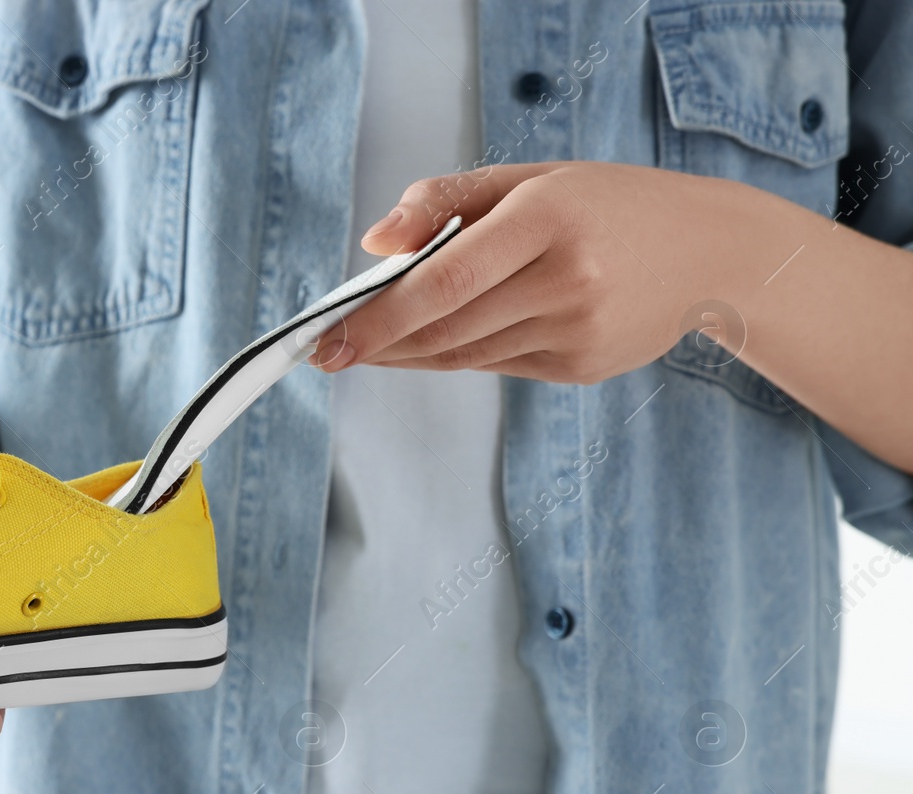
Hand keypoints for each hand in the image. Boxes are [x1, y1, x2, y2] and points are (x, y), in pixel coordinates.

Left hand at [312, 162, 777, 383]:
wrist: (712, 254)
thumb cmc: (607, 206)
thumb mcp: (531, 178)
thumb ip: (445, 202)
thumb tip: (374, 244)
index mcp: (549, 216)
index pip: (446, 278)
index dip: (380, 316)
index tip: (328, 340)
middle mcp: (568, 278)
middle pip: (447, 327)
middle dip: (380, 342)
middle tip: (328, 349)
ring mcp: (578, 331)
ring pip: (465, 355)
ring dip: (408, 354)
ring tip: (367, 347)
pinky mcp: (582, 368)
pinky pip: (496, 365)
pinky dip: (453, 357)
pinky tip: (426, 347)